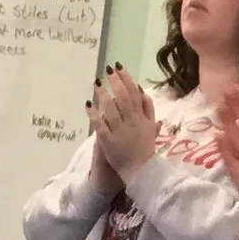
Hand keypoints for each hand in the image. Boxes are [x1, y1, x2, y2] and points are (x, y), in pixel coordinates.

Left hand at [87, 65, 157, 179]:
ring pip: (111, 109)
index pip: (135, 93)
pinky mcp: (108, 142)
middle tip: (107, 70)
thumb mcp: (151, 127)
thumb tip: (141, 90)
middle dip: (115, 82)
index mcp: (142, 118)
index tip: (119, 67)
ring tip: (96, 83)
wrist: (140, 171)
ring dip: (103, 95)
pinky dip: (93, 114)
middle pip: (123, 98)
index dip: (127, 79)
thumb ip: (147, 109)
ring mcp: (120, 132)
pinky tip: (87, 104)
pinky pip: (100, 126)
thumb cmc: (145, 149)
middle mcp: (132, 122)